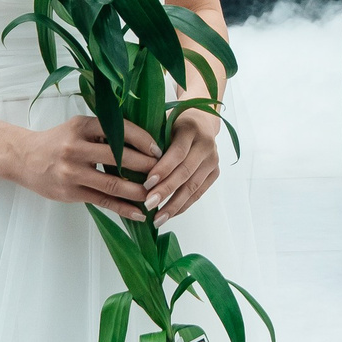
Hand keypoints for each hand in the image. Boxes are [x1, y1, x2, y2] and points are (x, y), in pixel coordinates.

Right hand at [10, 114, 162, 220]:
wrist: (25, 158)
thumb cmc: (58, 141)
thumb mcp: (79, 128)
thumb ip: (105, 133)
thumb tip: (144, 143)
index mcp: (83, 126)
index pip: (121, 131)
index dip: (144, 141)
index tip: (159, 151)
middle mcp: (77, 147)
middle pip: (120, 158)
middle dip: (146, 167)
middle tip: (163, 173)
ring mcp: (72, 171)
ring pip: (113, 183)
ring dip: (138, 191)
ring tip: (155, 195)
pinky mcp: (70, 192)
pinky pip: (102, 201)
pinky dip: (123, 209)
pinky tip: (138, 213)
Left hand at [143, 107, 222, 226]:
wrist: (201, 122)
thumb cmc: (173, 124)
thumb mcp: (162, 123)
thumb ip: (150, 140)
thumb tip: (127, 161)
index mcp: (191, 128)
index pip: (178, 152)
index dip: (163, 169)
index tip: (147, 184)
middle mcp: (206, 144)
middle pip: (185, 172)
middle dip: (166, 190)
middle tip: (148, 205)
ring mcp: (212, 160)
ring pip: (193, 186)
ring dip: (174, 205)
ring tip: (157, 219)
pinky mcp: (214, 173)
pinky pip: (198, 193)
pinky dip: (183, 206)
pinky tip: (169, 214)